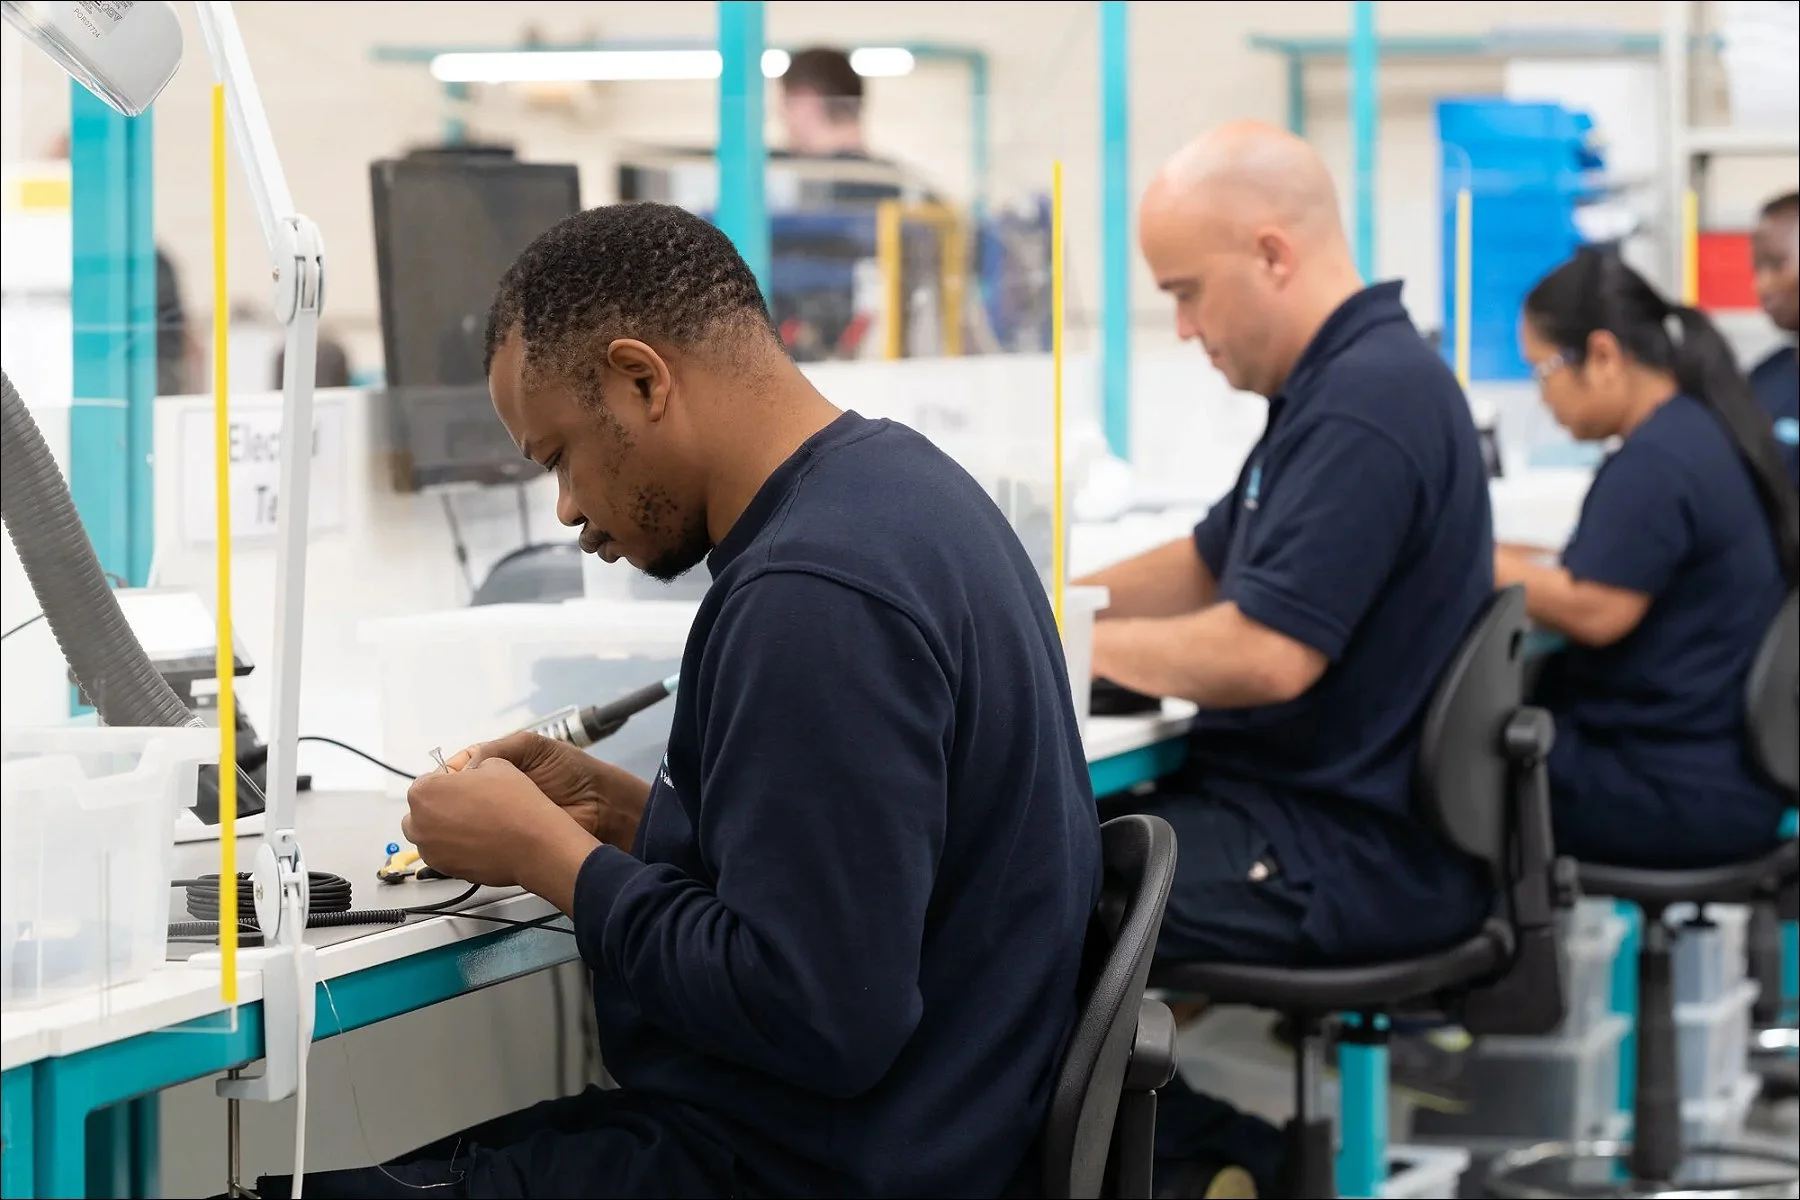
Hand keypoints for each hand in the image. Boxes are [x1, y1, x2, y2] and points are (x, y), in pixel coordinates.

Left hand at [403, 758, 593, 888]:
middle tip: (471, 804)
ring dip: (447, 829)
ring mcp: (431, 850)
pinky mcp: (446, 869)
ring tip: (478, 824)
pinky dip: (457, 848)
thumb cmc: (515, 805)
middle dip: (440, 807)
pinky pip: (445, 854)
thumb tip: (468, 774)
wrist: (535, 843)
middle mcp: (419, 823)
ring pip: (431, 835)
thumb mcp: (495, 763)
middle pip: (422, 811)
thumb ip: (471, 766)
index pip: (427, 781)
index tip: (465, 785)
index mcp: (424, 792)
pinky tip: (482, 840)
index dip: (449, 781)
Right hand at [447, 732, 651, 849]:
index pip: (457, 768)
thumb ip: (496, 749)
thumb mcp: (533, 746)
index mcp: (496, 764)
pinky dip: (466, 842)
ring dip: (454, 822)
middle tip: (443, 805)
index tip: (442, 782)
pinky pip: (474, 842)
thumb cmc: (572, 772)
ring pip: (459, 822)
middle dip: (446, 800)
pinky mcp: (503, 842)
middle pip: (454, 797)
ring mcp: (495, 819)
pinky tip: (467, 839)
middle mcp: (492, 791)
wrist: (602, 808)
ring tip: (454, 822)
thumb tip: (465, 768)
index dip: (448, 774)